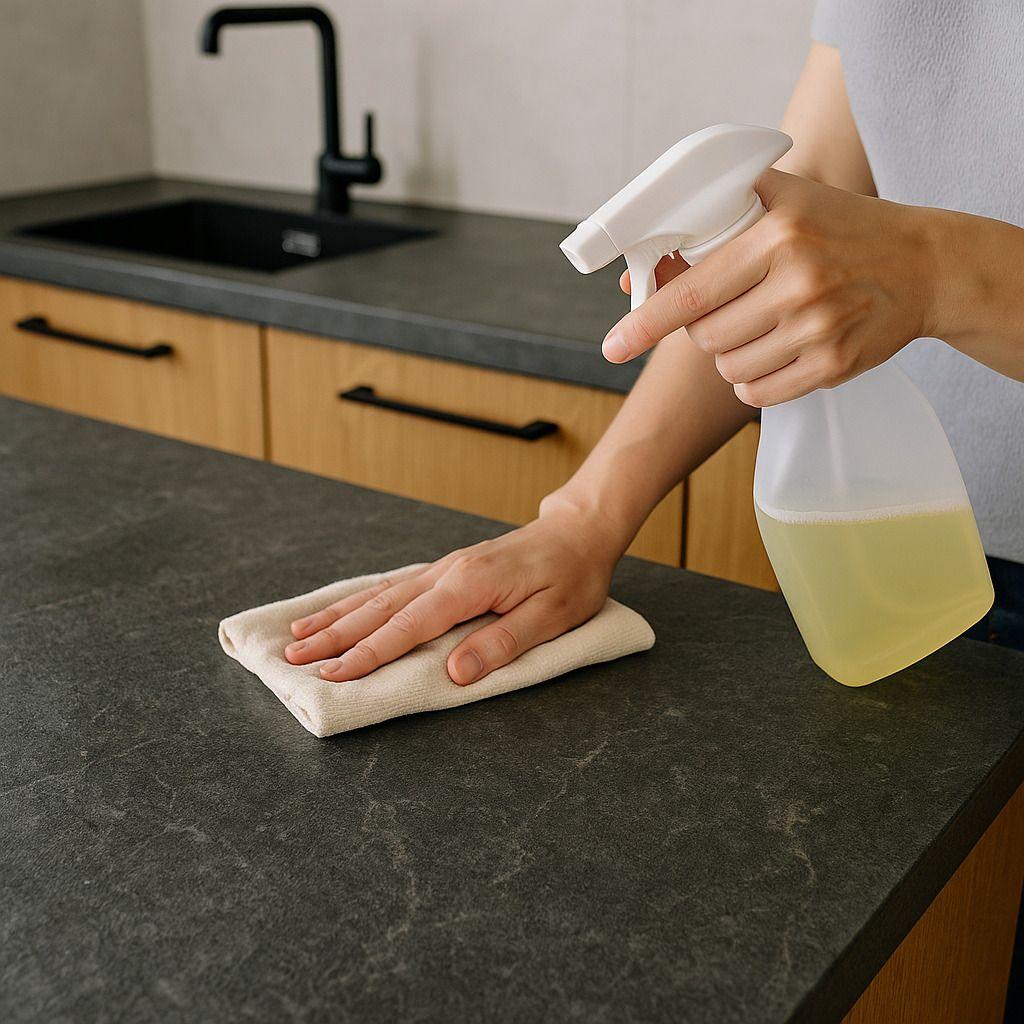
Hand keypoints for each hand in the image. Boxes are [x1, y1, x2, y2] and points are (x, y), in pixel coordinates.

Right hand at [282, 497, 624, 684]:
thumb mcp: (551, 617)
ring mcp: (443, 569)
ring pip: (380, 595)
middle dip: (335, 636)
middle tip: (294, 658)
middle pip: (381, 608)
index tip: (333, 674)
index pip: (409, 626)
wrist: (578, 533)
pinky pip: (393, 586)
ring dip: (338, 616)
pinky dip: (361, 599)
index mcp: (469, 586)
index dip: (369, 654)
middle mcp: (447, 573)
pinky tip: (341, 609)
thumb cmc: (571, 577)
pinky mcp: (446, 570)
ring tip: (299, 634)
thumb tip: (453, 674)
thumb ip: (501, 644)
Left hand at [608, 169, 941, 405]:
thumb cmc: (843, 228)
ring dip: (729, 357)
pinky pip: (760, 395)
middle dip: (702, 331)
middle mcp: (798, 283)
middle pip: (706, 338)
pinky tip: (771, 355)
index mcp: (778, 237)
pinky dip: (752, 383)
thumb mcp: (786, 199)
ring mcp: (819, 329)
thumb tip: (640, 273)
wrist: (925, 264)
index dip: (645, 322)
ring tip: (756, 330)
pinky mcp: (835, 366)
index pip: (691, 292)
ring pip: (730, 369)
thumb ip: (714, 218)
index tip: (612, 346)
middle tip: (726, 312)